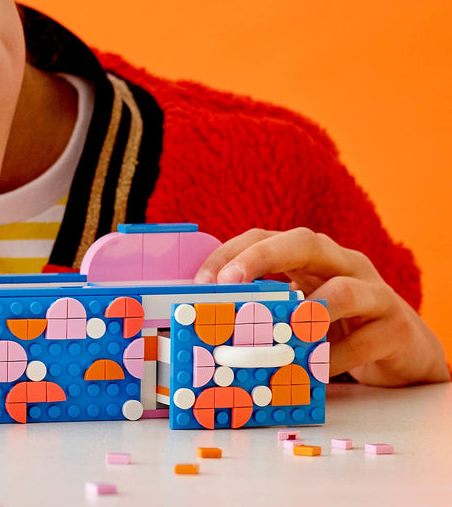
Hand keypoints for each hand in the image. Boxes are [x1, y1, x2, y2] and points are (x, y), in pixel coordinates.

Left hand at [193, 227, 449, 386]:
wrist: (404, 348)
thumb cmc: (338, 324)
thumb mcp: (298, 308)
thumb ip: (264, 309)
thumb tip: (209, 328)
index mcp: (311, 255)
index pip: (264, 236)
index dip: (231, 252)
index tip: (202, 280)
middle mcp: (342, 262)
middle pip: (304, 242)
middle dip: (262, 258)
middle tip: (230, 281)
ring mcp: (374, 292)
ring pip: (344, 289)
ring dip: (308, 312)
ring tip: (280, 331)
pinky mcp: (396, 328)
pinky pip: (364, 341)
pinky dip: (335, 358)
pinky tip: (313, 370)